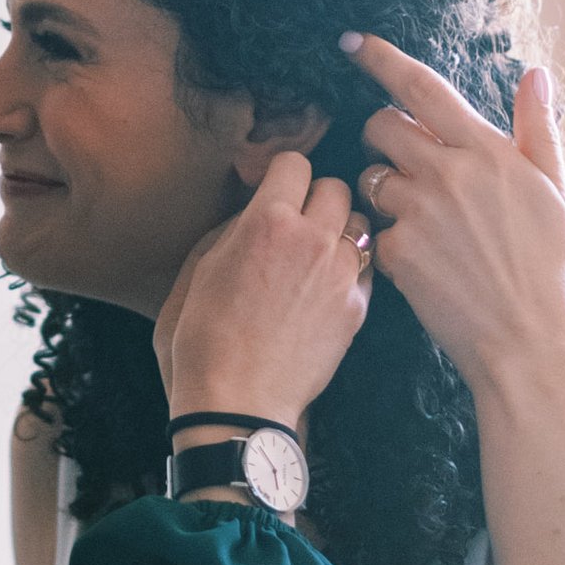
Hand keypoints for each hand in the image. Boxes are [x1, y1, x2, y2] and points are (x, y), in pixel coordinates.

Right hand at [156, 151, 373, 433]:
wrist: (238, 402)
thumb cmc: (202, 339)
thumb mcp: (199, 269)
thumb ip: (232, 227)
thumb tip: (254, 209)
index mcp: (266, 221)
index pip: (294, 163)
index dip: (281, 174)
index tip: (273, 190)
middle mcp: (312, 238)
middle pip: (335, 187)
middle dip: (315, 198)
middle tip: (297, 222)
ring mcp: (341, 274)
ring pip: (358, 224)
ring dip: (339, 231)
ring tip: (317, 254)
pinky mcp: (357, 308)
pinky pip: (365, 266)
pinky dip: (350, 268)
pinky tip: (327, 287)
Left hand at [348, 35, 564, 397]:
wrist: (529, 345)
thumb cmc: (552, 272)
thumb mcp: (558, 194)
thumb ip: (538, 131)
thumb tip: (536, 75)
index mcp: (489, 152)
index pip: (422, 88)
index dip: (381, 60)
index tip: (352, 42)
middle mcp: (448, 174)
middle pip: (382, 127)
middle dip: (383, 135)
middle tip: (405, 160)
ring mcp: (418, 214)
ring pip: (373, 179)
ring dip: (387, 190)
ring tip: (428, 223)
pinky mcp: (397, 252)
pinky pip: (377, 230)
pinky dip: (392, 240)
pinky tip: (426, 263)